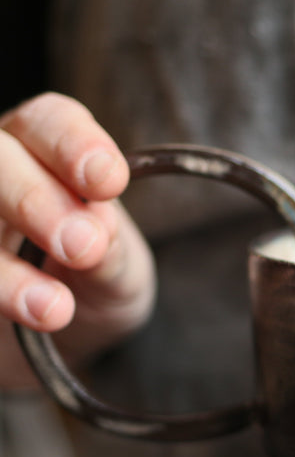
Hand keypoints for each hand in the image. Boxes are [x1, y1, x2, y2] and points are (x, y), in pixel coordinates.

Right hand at [0, 93, 154, 389]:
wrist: (64, 334)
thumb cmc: (98, 281)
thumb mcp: (120, 271)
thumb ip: (111, 252)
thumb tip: (97, 225)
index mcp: (47, 150)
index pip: (50, 122)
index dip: (75, 145)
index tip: (109, 181)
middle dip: (35, 200)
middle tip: (82, 247)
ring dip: (6, 268)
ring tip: (55, 308)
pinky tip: (34, 313)